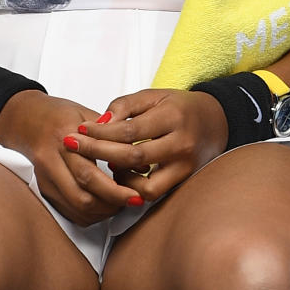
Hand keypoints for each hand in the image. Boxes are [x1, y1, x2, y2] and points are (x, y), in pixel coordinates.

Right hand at [0, 90, 141, 226]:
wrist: (24, 118)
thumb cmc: (57, 113)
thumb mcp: (85, 114)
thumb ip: (112, 135)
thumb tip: (140, 161)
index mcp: (62, 138)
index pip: (90, 173)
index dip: (115, 189)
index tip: (136, 194)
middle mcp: (51, 161)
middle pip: (82, 196)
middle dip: (112, 204)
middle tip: (133, 201)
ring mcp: (44, 177)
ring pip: (75, 208)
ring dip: (102, 212)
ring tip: (121, 203)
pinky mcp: (43, 188)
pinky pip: (68, 211)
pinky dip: (89, 214)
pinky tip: (103, 205)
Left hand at [66, 88, 228, 204]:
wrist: (216, 121)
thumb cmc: (180, 106)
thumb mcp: (153, 95)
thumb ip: (124, 106)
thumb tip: (100, 123)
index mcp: (173, 116)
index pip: (129, 130)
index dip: (100, 132)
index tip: (79, 131)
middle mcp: (181, 144)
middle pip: (132, 156)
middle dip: (97, 153)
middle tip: (73, 147)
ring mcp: (185, 166)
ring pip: (144, 185)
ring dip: (118, 178)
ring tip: (104, 164)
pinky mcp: (184, 181)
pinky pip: (154, 193)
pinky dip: (133, 187)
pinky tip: (122, 175)